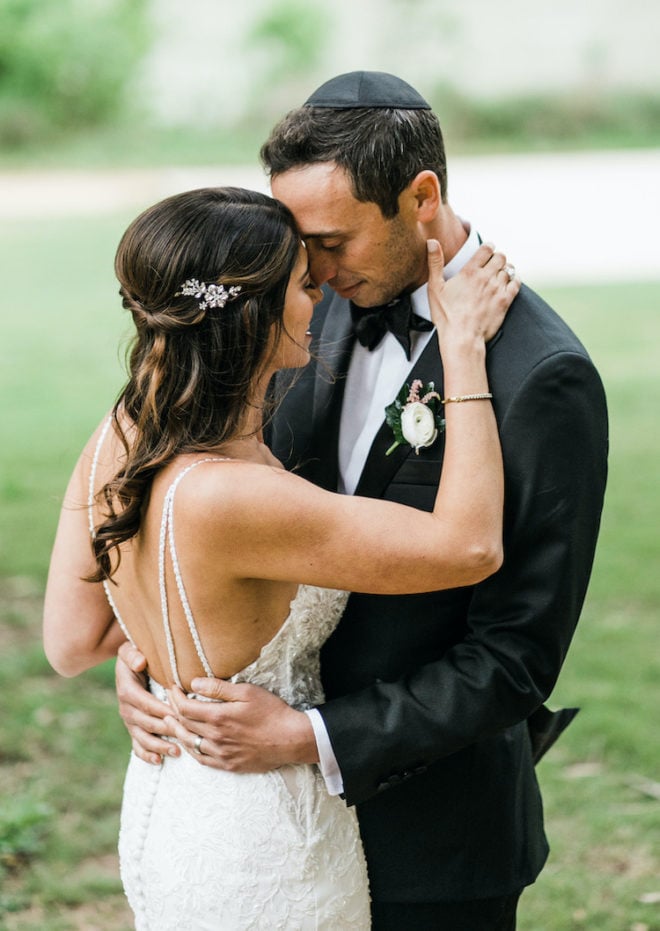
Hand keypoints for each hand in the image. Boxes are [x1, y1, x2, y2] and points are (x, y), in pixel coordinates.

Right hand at [115, 641, 178, 764]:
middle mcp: (126, 708)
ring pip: (143, 738)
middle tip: (185, 736)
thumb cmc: (135, 655)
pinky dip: (147, 755)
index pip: (146, 703)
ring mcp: (130, 721)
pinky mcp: (134, 729)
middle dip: (166, 730)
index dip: (161, 710)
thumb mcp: (129, 650)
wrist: (130, 665)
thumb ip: (132, 654)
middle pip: (147, 723)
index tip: (178, 714)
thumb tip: (140, 663)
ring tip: (177, 752)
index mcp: (127, 690)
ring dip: (159, 746)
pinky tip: (159, 761)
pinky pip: (137, 746)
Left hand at [165, 678, 317, 772]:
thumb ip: (218, 688)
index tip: (172, 688)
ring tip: (171, 722)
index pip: (185, 708)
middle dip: (173, 711)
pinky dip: (191, 750)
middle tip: (169, 702)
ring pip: (190, 744)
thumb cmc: (271, 711)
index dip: (175, 697)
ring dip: (178, 731)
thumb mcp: (247, 692)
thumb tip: (194, 684)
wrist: (290, 739)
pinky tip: (190, 744)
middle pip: (184, 725)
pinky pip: (202, 759)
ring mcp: (221, 754)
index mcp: (218, 717)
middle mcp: (215, 738)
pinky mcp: (228, 765)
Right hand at [427, 240, 519, 343]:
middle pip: (500, 257)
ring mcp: (498, 289)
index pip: (486, 249)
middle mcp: (486, 277)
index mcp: (470, 272)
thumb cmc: (446, 315)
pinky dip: (514, 279)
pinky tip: (508, 282)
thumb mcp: (435, 288)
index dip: (488, 247)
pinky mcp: (505, 301)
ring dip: (504, 269)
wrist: (462, 337)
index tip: (486, 250)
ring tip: (498, 274)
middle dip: (497, 258)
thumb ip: (435, 263)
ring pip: (509, 269)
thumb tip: (432, 241)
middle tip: (492, 263)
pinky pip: (516, 283)